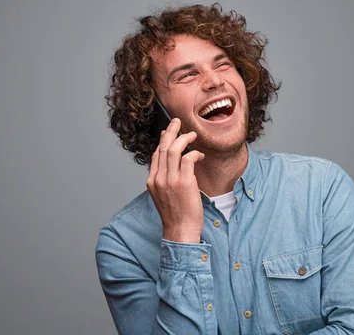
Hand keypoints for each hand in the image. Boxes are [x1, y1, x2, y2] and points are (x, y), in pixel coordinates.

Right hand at [146, 118, 205, 242]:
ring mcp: (170, 180)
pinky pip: (188, 159)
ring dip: (184, 138)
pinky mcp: (184, 182)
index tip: (168, 132)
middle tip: (178, 122)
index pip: (155, 155)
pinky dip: (195, 153)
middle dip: (171, 131)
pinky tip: (200, 155)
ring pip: (174, 149)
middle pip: (162, 147)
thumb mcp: (164, 196)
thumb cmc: (176, 215)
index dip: (162, 141)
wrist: (180, 230)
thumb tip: (173, 166)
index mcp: (152, 181)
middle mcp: (159, 179)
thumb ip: (165, 180)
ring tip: (193, 135)